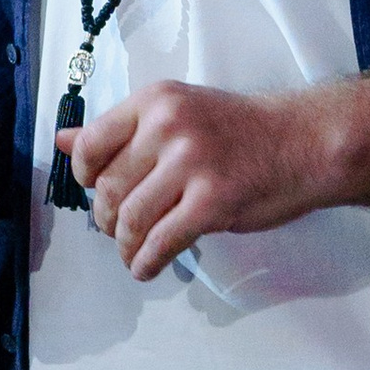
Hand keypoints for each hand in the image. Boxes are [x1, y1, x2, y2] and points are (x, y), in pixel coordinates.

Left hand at [71, 79, 344, 282]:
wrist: (305, 142)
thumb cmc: (242, 131)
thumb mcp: (178, 113)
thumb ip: (122, 130)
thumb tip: (63, 141)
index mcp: (155, 101)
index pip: (91, 144)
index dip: (85, 178)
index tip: (96, 191)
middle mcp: (169, 126)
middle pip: (108, 188)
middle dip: (107, 220)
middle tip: (119, 230)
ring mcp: (191, 163)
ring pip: (130, 219)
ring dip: (125, 247)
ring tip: (134, 253)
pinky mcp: (213, 201)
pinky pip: (161, 242)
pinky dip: (147, 263)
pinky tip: (148, 267)